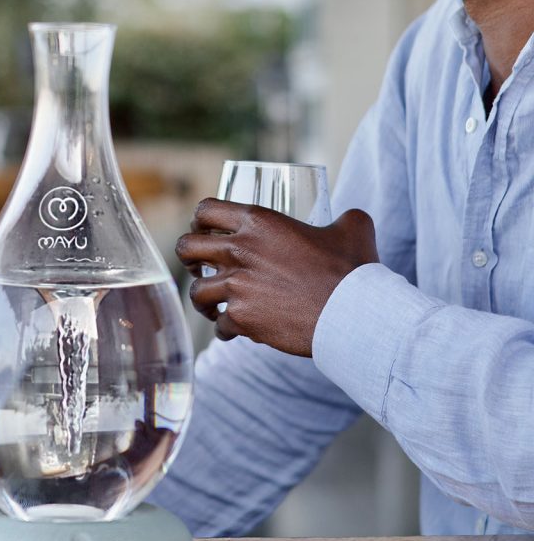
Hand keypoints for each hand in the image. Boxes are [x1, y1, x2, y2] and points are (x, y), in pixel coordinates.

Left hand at [176, 198, 377, 356]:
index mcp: (259, 221)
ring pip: (196, 292)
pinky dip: (226, 329)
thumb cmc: (352, 270)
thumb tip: (348, 218)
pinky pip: (220, 326)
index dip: (199, 220)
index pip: (206, 210)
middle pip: (187, 248)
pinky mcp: (243, 319)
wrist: (353, 313)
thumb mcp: (352, 228)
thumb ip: (345, 217)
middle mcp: (240, 250)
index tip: (203, 230)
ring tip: (213, 305)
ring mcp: (238, 286)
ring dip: (203, 299)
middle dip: (188, 258)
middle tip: (199, 266)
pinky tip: (235, 330)